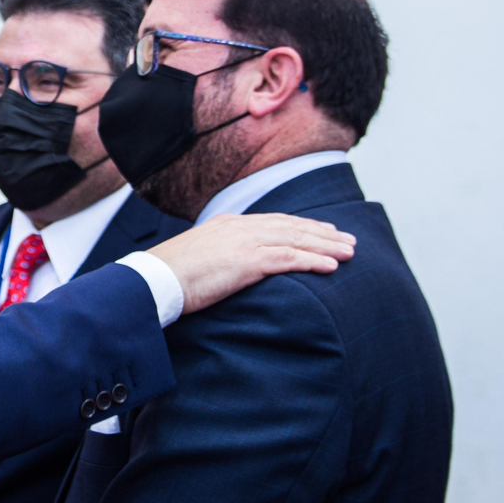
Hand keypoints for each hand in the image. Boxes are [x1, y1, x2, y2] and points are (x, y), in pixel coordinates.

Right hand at [149, 214, 355, 314]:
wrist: (153, 280)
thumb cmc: (168, 276)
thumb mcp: (198, 258)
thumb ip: (219, 256)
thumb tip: (229, 267)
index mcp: (228, 225)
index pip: (274, 222)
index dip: (303, 226)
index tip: (324, 231)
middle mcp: (240, 227)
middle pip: (291, 227)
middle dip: (323, 233)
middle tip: (349, 240)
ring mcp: (244, 243)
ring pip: (295, 240)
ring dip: (326, 246)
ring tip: (350, 252)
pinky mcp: (246, 262)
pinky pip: (288, 259)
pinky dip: (312, 261)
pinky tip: (332, 267)